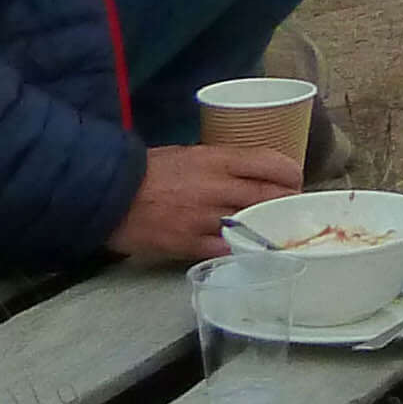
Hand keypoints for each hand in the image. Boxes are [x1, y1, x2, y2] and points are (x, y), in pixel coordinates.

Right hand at [110, 144, 306, 261]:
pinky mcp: (191, 244)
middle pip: (271, 195)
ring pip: (255, 224)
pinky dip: (242, 249)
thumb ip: (221, 164)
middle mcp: (216, 187)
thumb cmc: (147, 171)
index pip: (271, 163)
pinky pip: (230, 249)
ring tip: (273, 227)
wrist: (107, 195)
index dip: (291, 173)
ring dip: (268, 227)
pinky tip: (248, 248)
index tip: (295, 180)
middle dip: (287, 202)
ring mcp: (205, 218)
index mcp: (216, 159)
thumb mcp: (188, 153)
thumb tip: (252, 173)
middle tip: (290, 206)